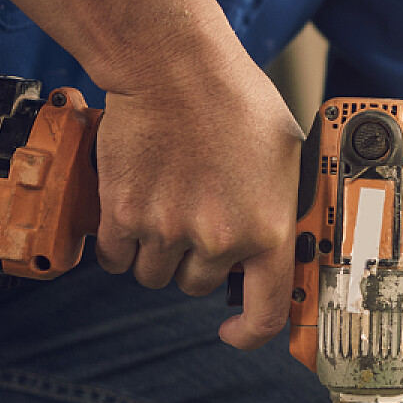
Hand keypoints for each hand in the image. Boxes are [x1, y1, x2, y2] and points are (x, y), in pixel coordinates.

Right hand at [92, 46, 304, 348]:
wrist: (175, 69)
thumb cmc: (236, 100)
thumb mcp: (287, 155)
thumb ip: (282, 205)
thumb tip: (284, 235)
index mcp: (267, 231)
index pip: (266, 311)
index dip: (249, 332)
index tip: (233, 330)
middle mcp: (218, 240)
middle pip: (197, 285)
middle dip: (195, 261)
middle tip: (194, 218)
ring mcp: (167, 231)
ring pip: (154, 274)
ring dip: (156, 252)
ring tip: (164, 206)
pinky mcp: (123, 215)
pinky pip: (115, 258)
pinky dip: (118, 244)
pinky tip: (130, 211)